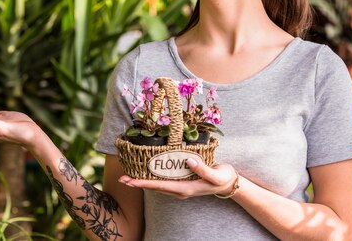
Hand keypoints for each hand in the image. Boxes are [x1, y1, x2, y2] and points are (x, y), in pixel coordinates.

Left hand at [118, 159, 236, 199]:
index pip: (160, 186)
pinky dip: (151, 179)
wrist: (230, 183)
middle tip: (122, 178)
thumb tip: (188, 160)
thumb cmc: (223, 178)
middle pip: (154, 187)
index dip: (144, 183)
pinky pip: (162, 183)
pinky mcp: (181, 184)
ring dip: (142, 181)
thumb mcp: (216, 174)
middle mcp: (180, 191)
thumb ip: (203, 169)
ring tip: (128, 177)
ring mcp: (180, 188)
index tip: (131, 181)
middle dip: (138, 183)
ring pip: (157, 186)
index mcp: (185, 189)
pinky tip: (144, 174)